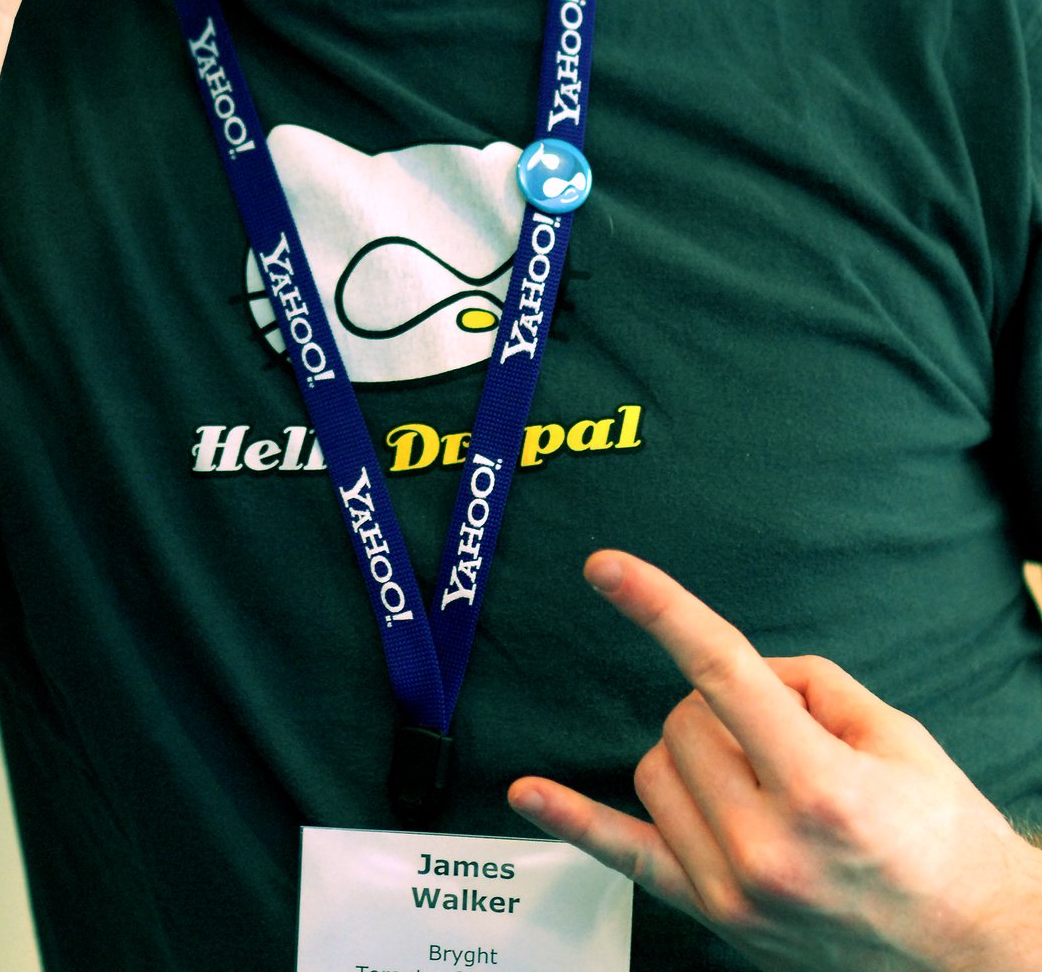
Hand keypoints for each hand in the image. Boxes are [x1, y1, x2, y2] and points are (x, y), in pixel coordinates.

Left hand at [509, 551, 1041, 969]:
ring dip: (695, 750)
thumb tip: (739, 670)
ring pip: (656, 769)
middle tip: (790, 735)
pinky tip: (529, 790)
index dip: (660, 608)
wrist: (973, 954)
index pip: (720, 671)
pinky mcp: (717, 920)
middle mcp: (767, 846)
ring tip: (765, 776)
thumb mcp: (896, 737)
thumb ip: (808, 684)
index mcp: (820, 789)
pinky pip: (626, 857)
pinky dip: (575, 819)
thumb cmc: (944, 841)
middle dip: (724, 704)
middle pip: (683, 718)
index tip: (607, 568)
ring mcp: (734, 891)